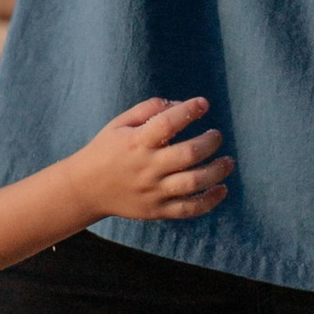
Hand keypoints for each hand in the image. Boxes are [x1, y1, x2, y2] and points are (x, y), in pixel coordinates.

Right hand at [75, 95, 230, 223]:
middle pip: (188, 154)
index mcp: (136, 143)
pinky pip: (189, 209)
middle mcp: (147, 167)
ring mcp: (153, 191)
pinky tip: (221, 189)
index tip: (203, 104)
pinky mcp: (157, 210)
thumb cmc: (106, 150)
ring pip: (193, 182)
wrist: (86, 189)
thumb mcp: (119, 124)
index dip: (188, 111)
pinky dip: (210, 201)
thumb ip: (148, 110)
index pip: (167, 124)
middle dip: (210, 142)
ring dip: (217, 170)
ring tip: (228, 161)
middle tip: (216, 136)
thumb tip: (179, 104)